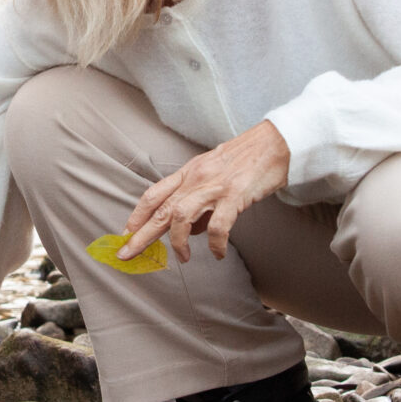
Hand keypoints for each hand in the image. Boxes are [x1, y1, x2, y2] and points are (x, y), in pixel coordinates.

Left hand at [117, 120, 290, 264]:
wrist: (275, 143)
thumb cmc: (246, 160)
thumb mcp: (213, 174)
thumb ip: (197, 200)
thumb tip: (187, 232)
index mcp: (189, 172)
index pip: (154, 193)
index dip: (137, 214)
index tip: (126, 233)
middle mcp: (196, 178)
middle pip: (161, 209)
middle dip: (141, 234)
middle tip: (128, 254)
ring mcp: (215, 186)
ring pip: (181, 216)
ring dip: (178, 242)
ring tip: (184, 258)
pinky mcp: (235, 195)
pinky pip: (218, 226)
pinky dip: (215, 244)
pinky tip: (218, 253)